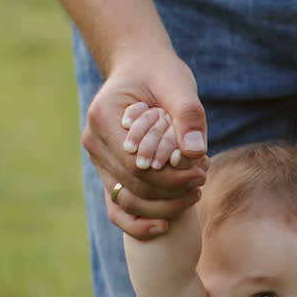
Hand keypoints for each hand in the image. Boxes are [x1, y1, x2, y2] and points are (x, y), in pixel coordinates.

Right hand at [82, 50, 207, 238]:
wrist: (142, 70)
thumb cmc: (160, 75)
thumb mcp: (178, 85)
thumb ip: (188, 115)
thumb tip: (195, 154)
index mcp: (103, 119)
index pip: (137, 165)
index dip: (172, 176)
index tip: (202, 171)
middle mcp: (94, 143)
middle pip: (134, 186)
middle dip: (173, 190)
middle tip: (203, 180)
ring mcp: (98, 161)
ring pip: (127, 201)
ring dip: (164, 206)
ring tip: (195, 193)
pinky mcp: (108, 172)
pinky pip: (117, 208)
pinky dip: (138, 222)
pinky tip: (165, 226)